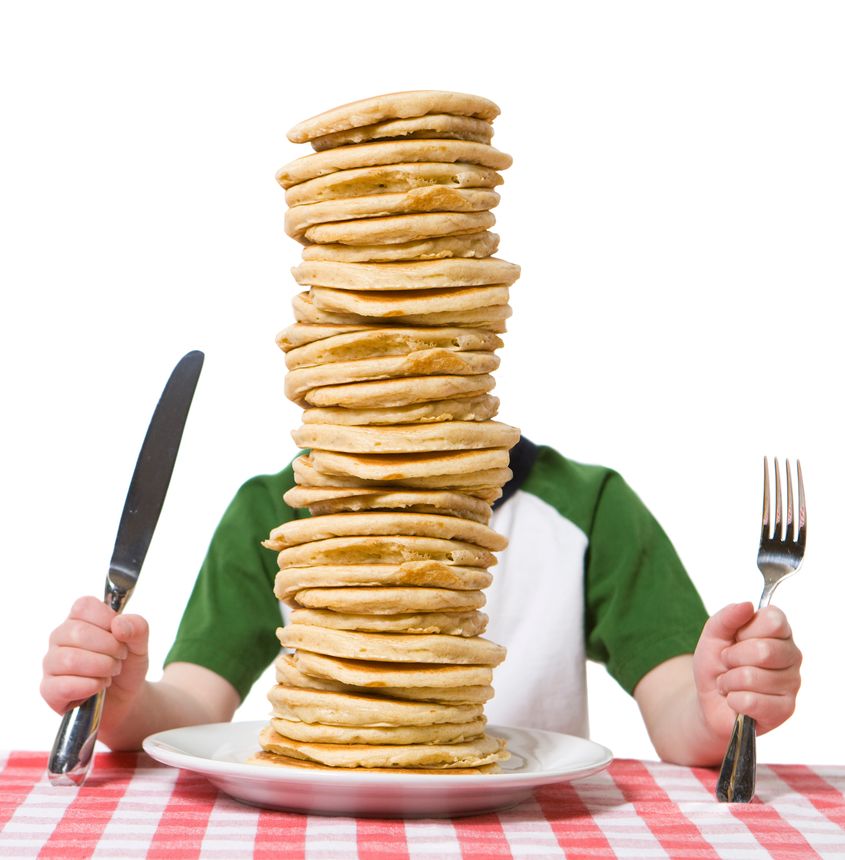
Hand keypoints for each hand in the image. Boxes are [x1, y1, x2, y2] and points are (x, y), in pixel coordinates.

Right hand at [41, 596, 149, 717]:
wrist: (126, 697)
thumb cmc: (127, 663)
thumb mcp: (140, 642)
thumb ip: (137, 627)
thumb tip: (118, 624)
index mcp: (78, 619)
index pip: (84, 606)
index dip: (108, 619)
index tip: (120, 634)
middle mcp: (59, 637)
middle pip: (77, 632)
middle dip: (110, 647)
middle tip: (120, 657)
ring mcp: (51, 663)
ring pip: (70, 660)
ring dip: (101, 667)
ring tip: (111, 672)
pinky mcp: (49, 689)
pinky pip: (64, 686)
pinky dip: (91, 686)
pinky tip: (99, 686)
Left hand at [693, 601, 801, 736]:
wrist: (709, 699)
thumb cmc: (716, 664)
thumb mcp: (712, 634)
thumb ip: (727, 617)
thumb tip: (747, 605)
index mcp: (779, 631)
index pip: (773, 620)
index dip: (746, 629)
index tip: (737, 637)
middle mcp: (791, 655)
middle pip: (763, 650)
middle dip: (732, 657)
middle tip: (728, 663)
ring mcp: (792, 683)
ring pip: (752, 677)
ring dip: (729, 681)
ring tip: (731, 683)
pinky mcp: (785, 709)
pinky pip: (751, 701)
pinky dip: (733, 699)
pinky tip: (737, 700)